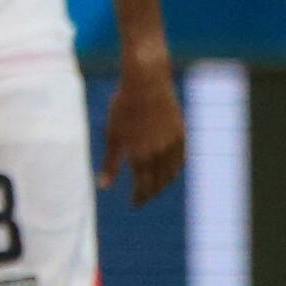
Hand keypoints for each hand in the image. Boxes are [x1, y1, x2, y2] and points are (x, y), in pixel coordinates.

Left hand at [100, 50, 185, 205]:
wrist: (146, 83)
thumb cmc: (123, 107)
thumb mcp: (113, 135)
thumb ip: (110, 163)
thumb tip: (103, 186)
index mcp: (140, 155)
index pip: (143, 186)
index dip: (139, 197)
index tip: (135, 203)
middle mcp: (159, 153)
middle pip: (158, 183)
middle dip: (151, 192)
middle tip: (143, 197)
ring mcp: (173, 143)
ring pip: (172, 173)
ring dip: (164, 182)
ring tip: (155, 186)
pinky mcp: (182, 133)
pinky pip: (181, 158)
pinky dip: (175, 168)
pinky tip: (169, 169)